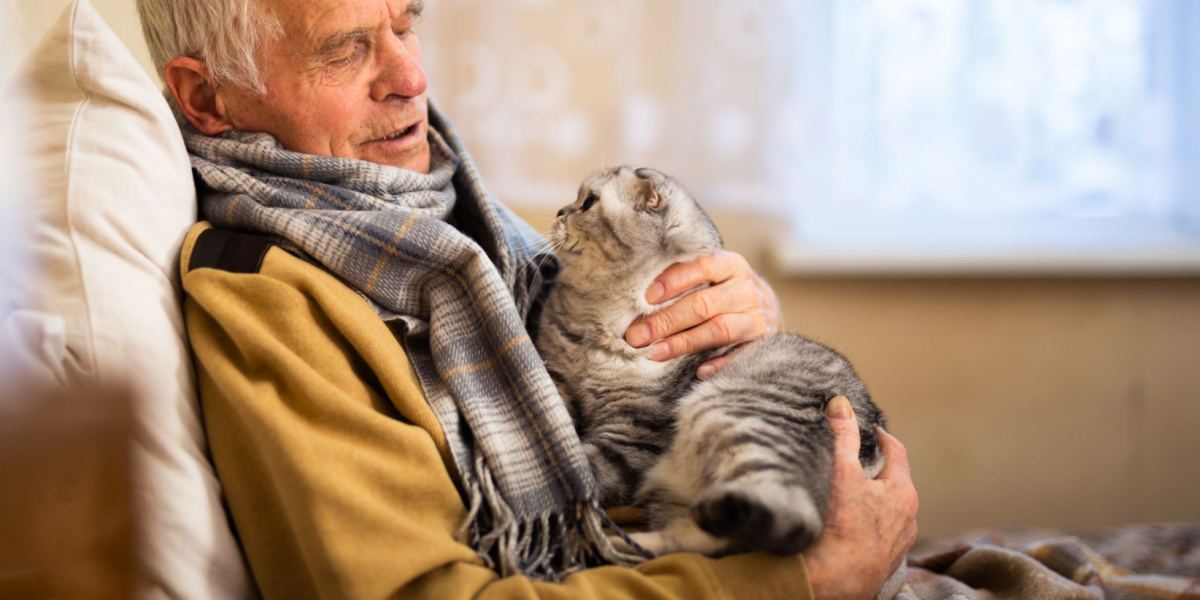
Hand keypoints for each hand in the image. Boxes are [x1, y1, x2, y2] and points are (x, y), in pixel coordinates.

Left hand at [623, 250, 780, 378]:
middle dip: (667, 320)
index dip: (674, 281)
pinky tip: (699, 371)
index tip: (647, 298)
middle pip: (704, 304)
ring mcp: (757, 318)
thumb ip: (686, 280)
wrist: (769, 309)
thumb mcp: (713, 276)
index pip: (702, 267)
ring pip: (719, 330)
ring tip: (655, 353)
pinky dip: (720, 364)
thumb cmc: (725, 291)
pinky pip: (740, 356)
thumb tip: (643, 300)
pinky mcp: (762, 344)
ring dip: (684, 342)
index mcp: (732, 266)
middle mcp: (747, 290)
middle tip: (637, 335)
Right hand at [804, 397, 918, 599]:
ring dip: (873, 502)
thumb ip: (842, 435)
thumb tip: (841, 403)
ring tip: (850, 496)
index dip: (884, 438)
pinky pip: (878, 536)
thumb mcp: (842, 471)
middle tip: (857, 461)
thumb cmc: (843, 525)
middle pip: (894, 484)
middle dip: (876, 471)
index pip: (898, 454)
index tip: (873, 430)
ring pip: (888, 513)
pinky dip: (866, 526)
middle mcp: (908, 519)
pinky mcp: (883, 563)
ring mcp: (898, 543)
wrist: (835, 579)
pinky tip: (849, 527)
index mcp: (903, 492)